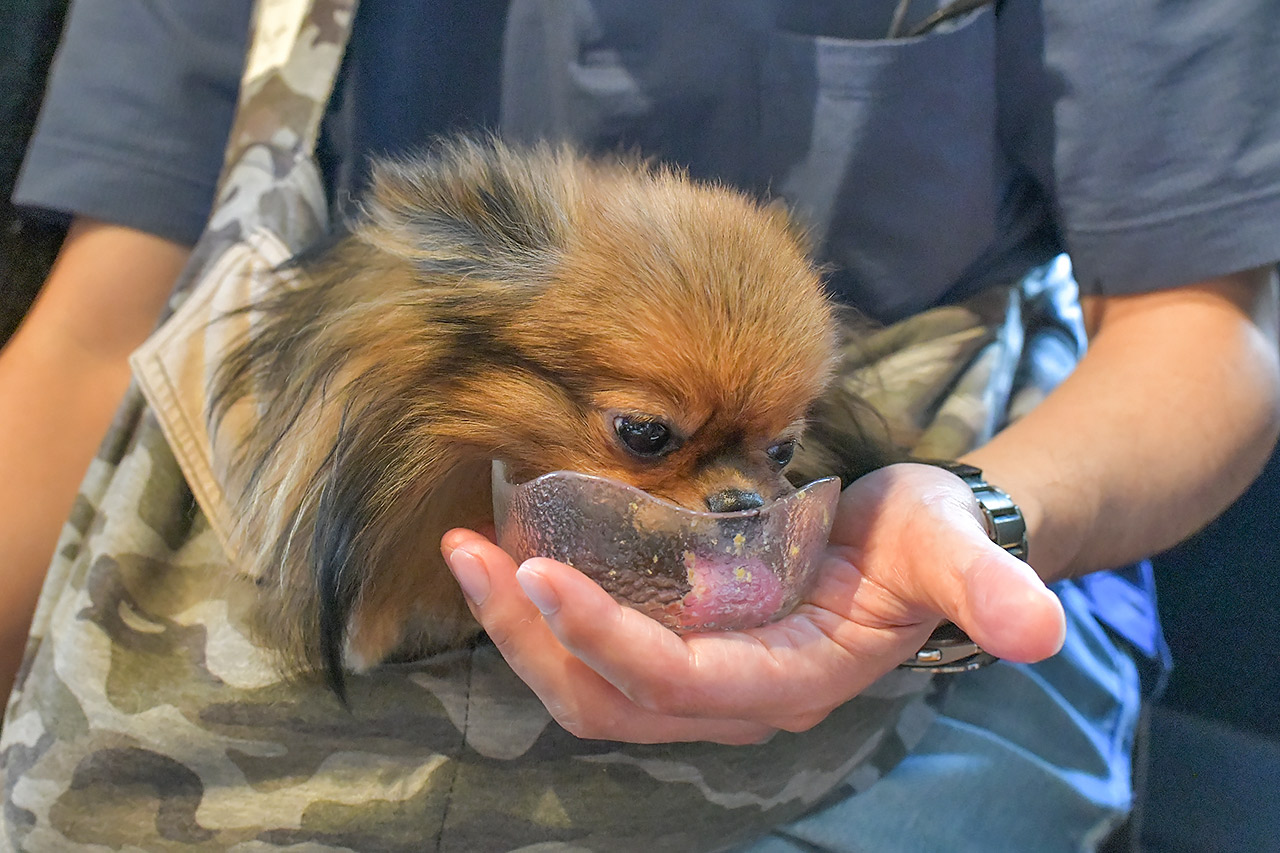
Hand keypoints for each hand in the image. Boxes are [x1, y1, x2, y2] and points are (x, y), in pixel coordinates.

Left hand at [441, 462, 1065, 744]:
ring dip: (522, 627)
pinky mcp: (683, 637)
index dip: (609, 639)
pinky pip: (598, 645)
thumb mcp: (961, 549)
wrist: (920, 545)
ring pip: (590, 683)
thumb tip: (1038, 629)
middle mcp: (733, 694)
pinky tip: (510, 548)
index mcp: (790, 680)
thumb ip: (990, 588)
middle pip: (610, 700)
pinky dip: (548, 610)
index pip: (681, 683)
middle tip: (473, 561)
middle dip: (532, 640)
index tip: (540, 573)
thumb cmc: (933, 541)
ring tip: (468, 552)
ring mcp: (701, 672)